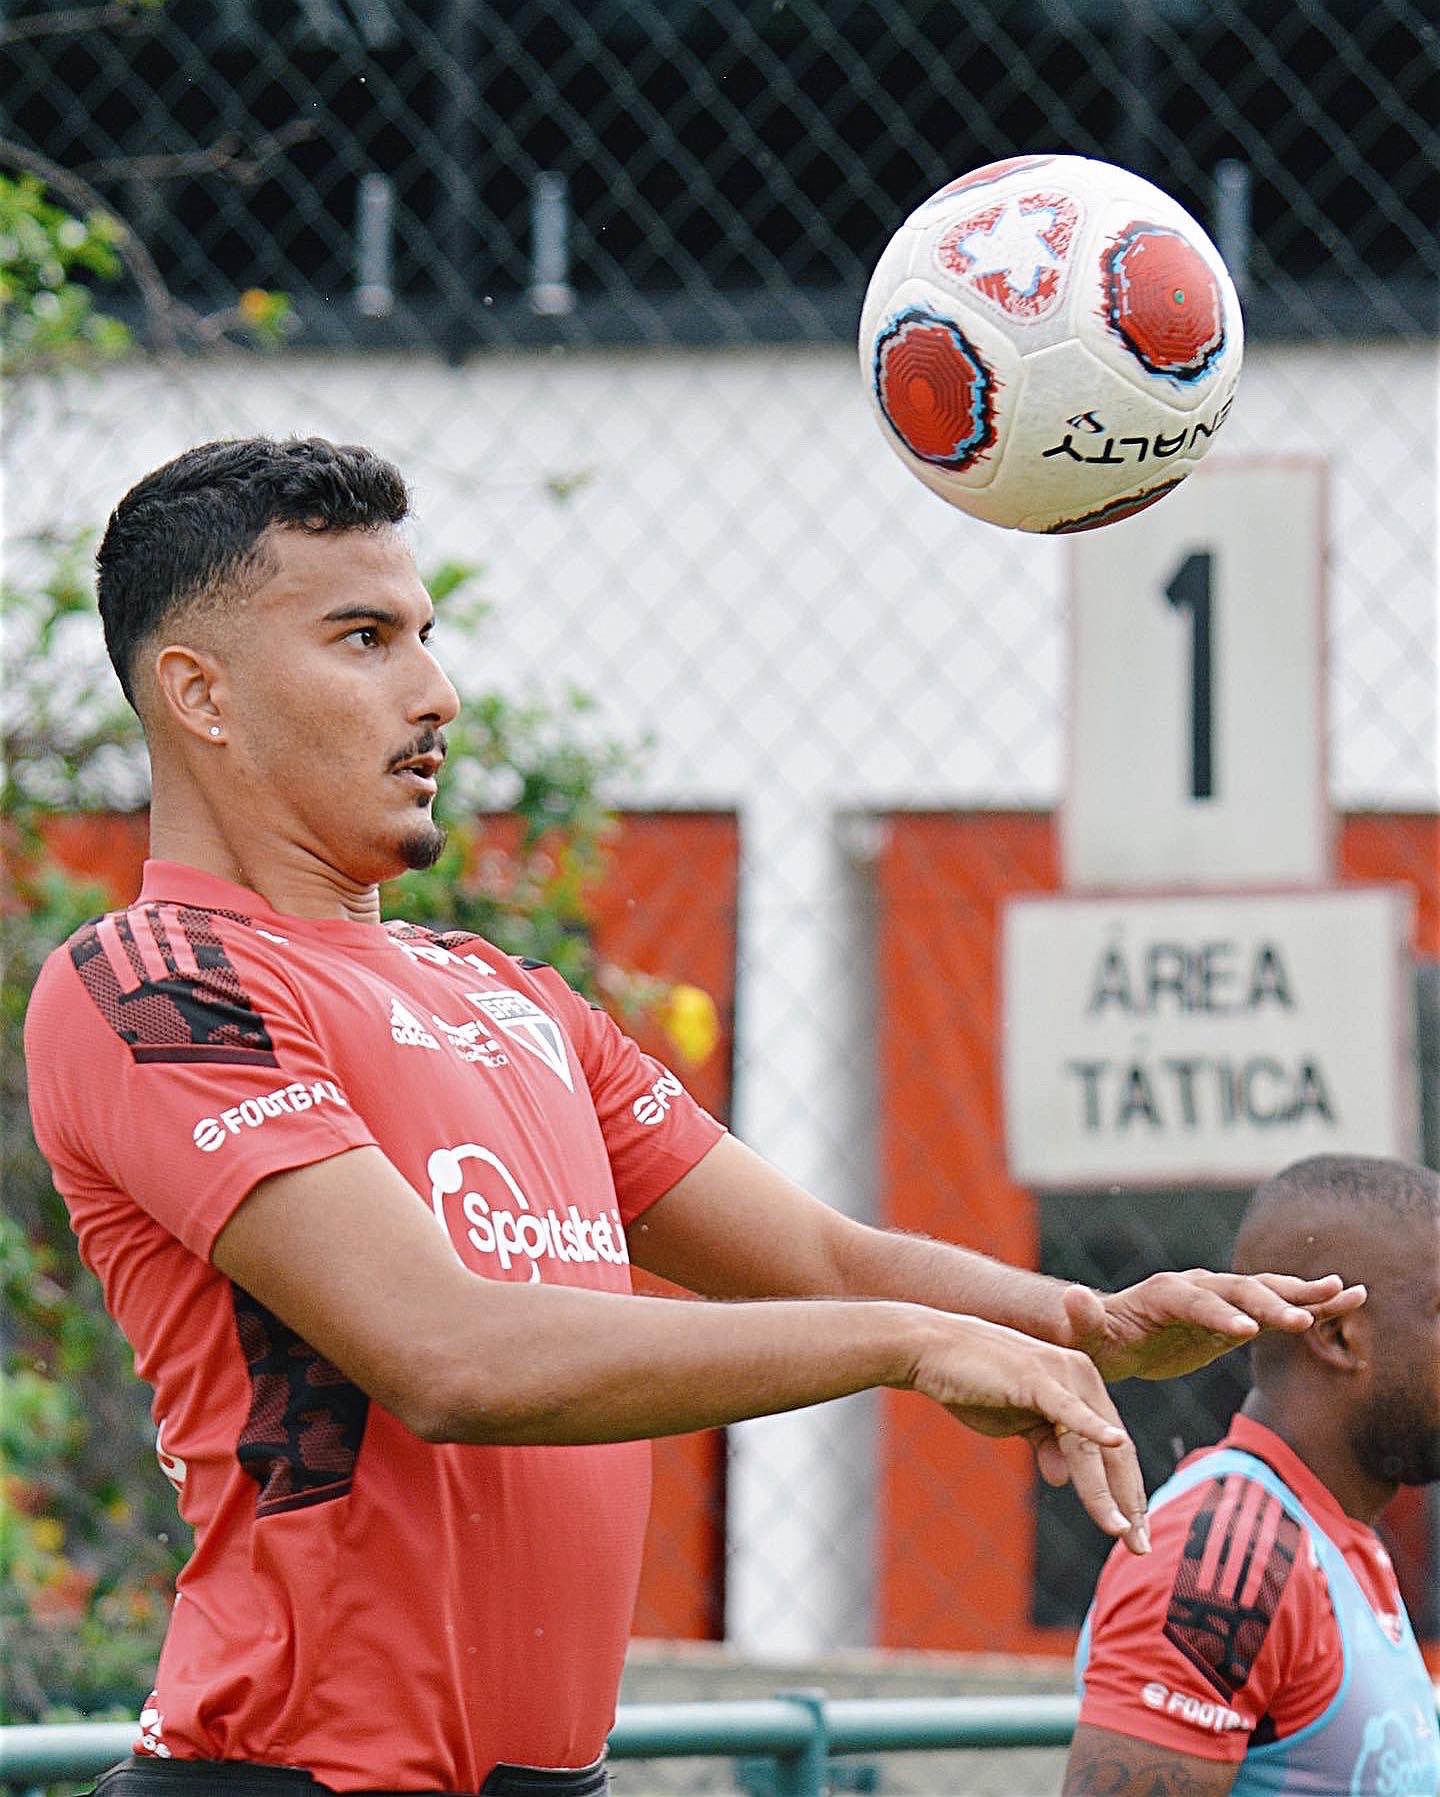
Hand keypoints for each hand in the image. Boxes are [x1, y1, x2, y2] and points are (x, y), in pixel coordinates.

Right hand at [905, 1312, 1150, 1553]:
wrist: (932, 1351)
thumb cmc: (972, 1382)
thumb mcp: (1015, 1421)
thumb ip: (1046, 1444)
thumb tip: (1062, 1479)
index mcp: (1081, 1386)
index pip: (1114, 1449)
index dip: (1126, 1493)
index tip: (1134, 1535)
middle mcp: (1081, 1376)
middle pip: (1115, 1451)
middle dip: (1129, 1502)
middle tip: (1140, 1547)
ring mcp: (1060, 1374)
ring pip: (1090, 1446)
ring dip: (1106, 1491)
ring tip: (1120, 1529)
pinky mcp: (1036, 1377)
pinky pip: (1068, 1409)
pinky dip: (1091, 1427)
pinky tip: (1112, 1442)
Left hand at [1060, 1270, 1367, 1383]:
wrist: (1116, 1335)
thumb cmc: (1097, 1338)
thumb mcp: (1086, 1335)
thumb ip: (1082, 1319)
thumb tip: (1070, 1297)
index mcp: (1164, 1293)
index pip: (1194, 1301)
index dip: (1217, 1314)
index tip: (1243, 1332)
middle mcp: (1198, 1288)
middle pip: (1237, 1292)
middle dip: (1268, 1304)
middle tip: (1300, 1321)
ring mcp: (1223, 1300)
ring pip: (1267, 1292)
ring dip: (1304, 1293)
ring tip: (1347, 1291)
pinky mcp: (1240, 1317)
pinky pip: (1279, 1309)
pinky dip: (1312, 1303)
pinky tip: (1347, 1300)